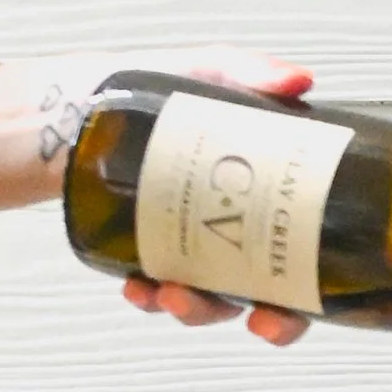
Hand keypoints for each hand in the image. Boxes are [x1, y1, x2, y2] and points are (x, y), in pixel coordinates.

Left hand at [117, 53, 315, 343]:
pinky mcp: (148, 255)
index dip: (312, 294)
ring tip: (174, 293)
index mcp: (268, 198)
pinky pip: (156, 291)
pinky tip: (136, 288)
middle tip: (257, 318)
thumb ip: (249, 72)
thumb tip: (296, 79)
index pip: (309, 257)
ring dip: (199, 310)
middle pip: (272, 295)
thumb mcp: (204, 72)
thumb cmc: (152, 92)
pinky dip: (149, 297)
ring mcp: (195, 250)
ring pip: (212, 303)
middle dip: (271, 319)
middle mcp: (240, 233)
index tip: (297, 305)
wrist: (79, 103)